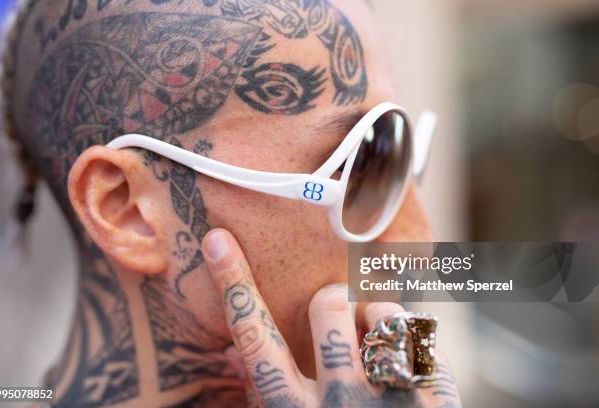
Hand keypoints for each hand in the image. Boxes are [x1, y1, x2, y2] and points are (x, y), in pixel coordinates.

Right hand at [201, 228, 461, 406]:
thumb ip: (263, 394)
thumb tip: (228, 353)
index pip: (253, 338)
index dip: (232, 284)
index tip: (215, 237)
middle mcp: (338, 405)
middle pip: (327, 303)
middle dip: (333, 299)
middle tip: (339, 317)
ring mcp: (391, 401)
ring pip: (382, 311)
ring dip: (377, 316)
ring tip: (376, 345)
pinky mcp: (435, 397)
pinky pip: (420, 330)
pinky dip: (410, 335)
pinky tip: (406, 364)